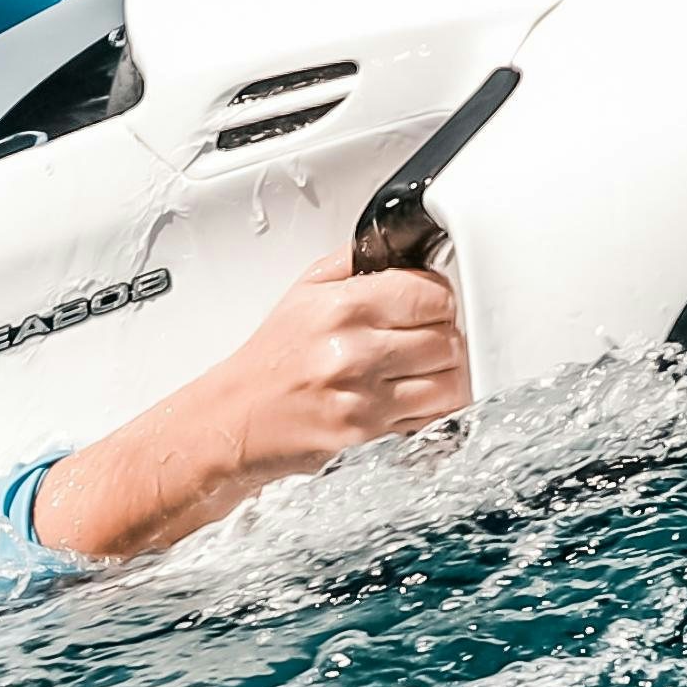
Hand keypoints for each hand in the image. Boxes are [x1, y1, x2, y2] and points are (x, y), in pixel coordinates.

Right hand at [209, 247, 471, 473]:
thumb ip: (357, 261)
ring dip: (445, 379)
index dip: (439, 300)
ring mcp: (361, 401)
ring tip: (419, 374)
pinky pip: (431, 423)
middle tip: (424, 342)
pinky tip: (408, 402)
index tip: (429, 307)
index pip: (433, 294)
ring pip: (451, 385)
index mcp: (341, 307)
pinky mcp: (366, 440)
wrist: (236, 417)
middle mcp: (352, 353)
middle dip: (444, 339)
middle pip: (449, 340)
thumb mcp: (304, 290)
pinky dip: (430, 413)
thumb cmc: (273, 356)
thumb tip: (406, 246)